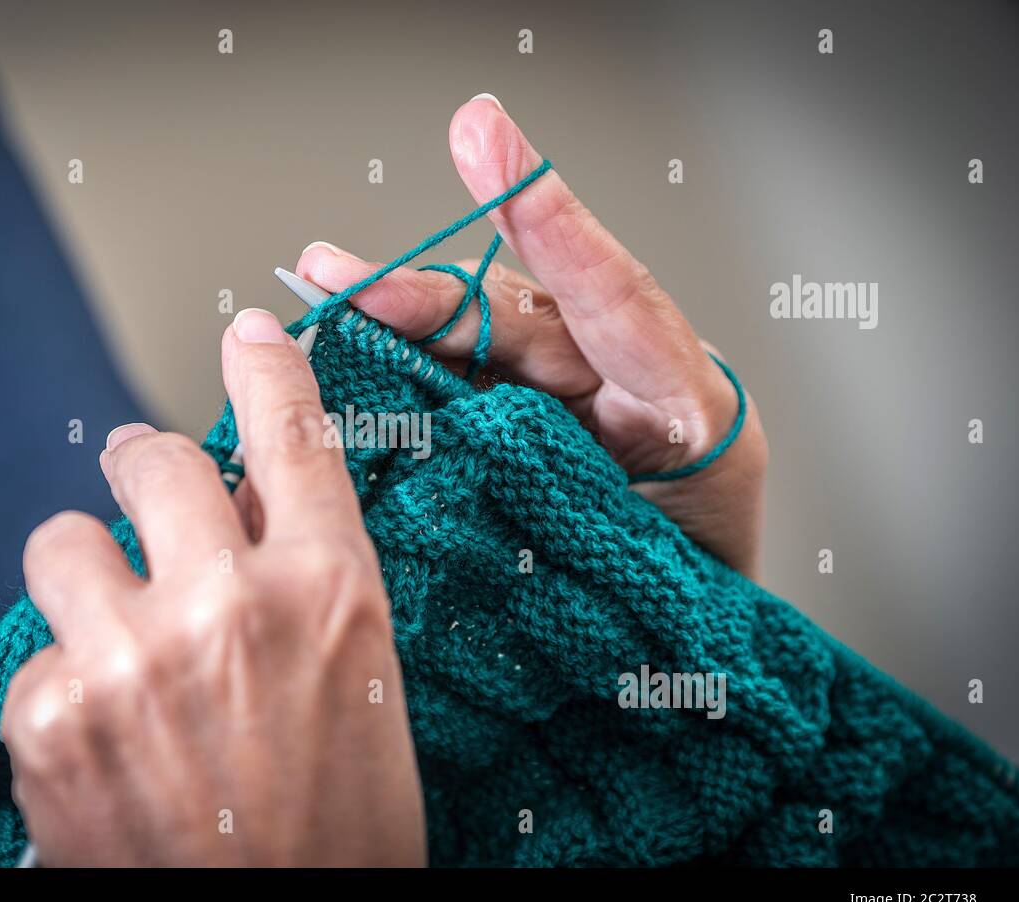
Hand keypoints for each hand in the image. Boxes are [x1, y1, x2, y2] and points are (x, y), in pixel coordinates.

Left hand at [0, 308, 426, 866]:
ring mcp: (128, 660)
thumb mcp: (363, 684)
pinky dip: (65, 684)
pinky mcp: (50, 721)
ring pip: (62, 541)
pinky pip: (37, 654)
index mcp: (331, 594)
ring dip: (87, 574)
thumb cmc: (343, 832)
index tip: (249, 333)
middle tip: (140, 490)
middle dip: (141, 470)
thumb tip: (235, 503)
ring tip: (114, 635)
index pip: (294, 434)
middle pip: (148, 459)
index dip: (267, 368)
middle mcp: (228, 608)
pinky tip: (104, 742)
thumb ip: (304, 580)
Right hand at [297, 94, 767, 577]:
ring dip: (402, 313)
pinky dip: (404, 361)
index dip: (554, 227)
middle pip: (522, 319)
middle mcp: (628, 387)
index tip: (490, 141)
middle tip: (339, 277)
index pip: (620, 303)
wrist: (689, 643)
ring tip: (327, 286)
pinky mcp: (532, 426)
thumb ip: (577, 515)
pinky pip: (463, 383)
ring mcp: (576, 402)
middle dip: (430, 294)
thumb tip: (455, 475)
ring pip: (480, 340)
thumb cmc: (685, 603)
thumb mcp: (657, 568)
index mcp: (691, 412)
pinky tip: (352, 336)